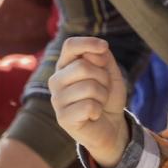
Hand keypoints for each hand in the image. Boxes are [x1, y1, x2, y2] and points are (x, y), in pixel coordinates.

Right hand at [50, 37, 128, 167]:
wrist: (111, 125)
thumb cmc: (107, 96)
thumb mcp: (110, 73)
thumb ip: (103, 57)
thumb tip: (98, 49)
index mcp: (65, 66)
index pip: (70, 45)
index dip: (88, 43)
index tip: (104, 47)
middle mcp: (56, 80)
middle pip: (83, 66)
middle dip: (103, 77)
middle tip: (103, 89)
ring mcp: (57, 99)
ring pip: (89, 87)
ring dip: (102, 95)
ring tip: (98, 102)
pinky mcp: (62, 118)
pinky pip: (89, 106)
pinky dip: (98, 110)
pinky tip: (93, 115)